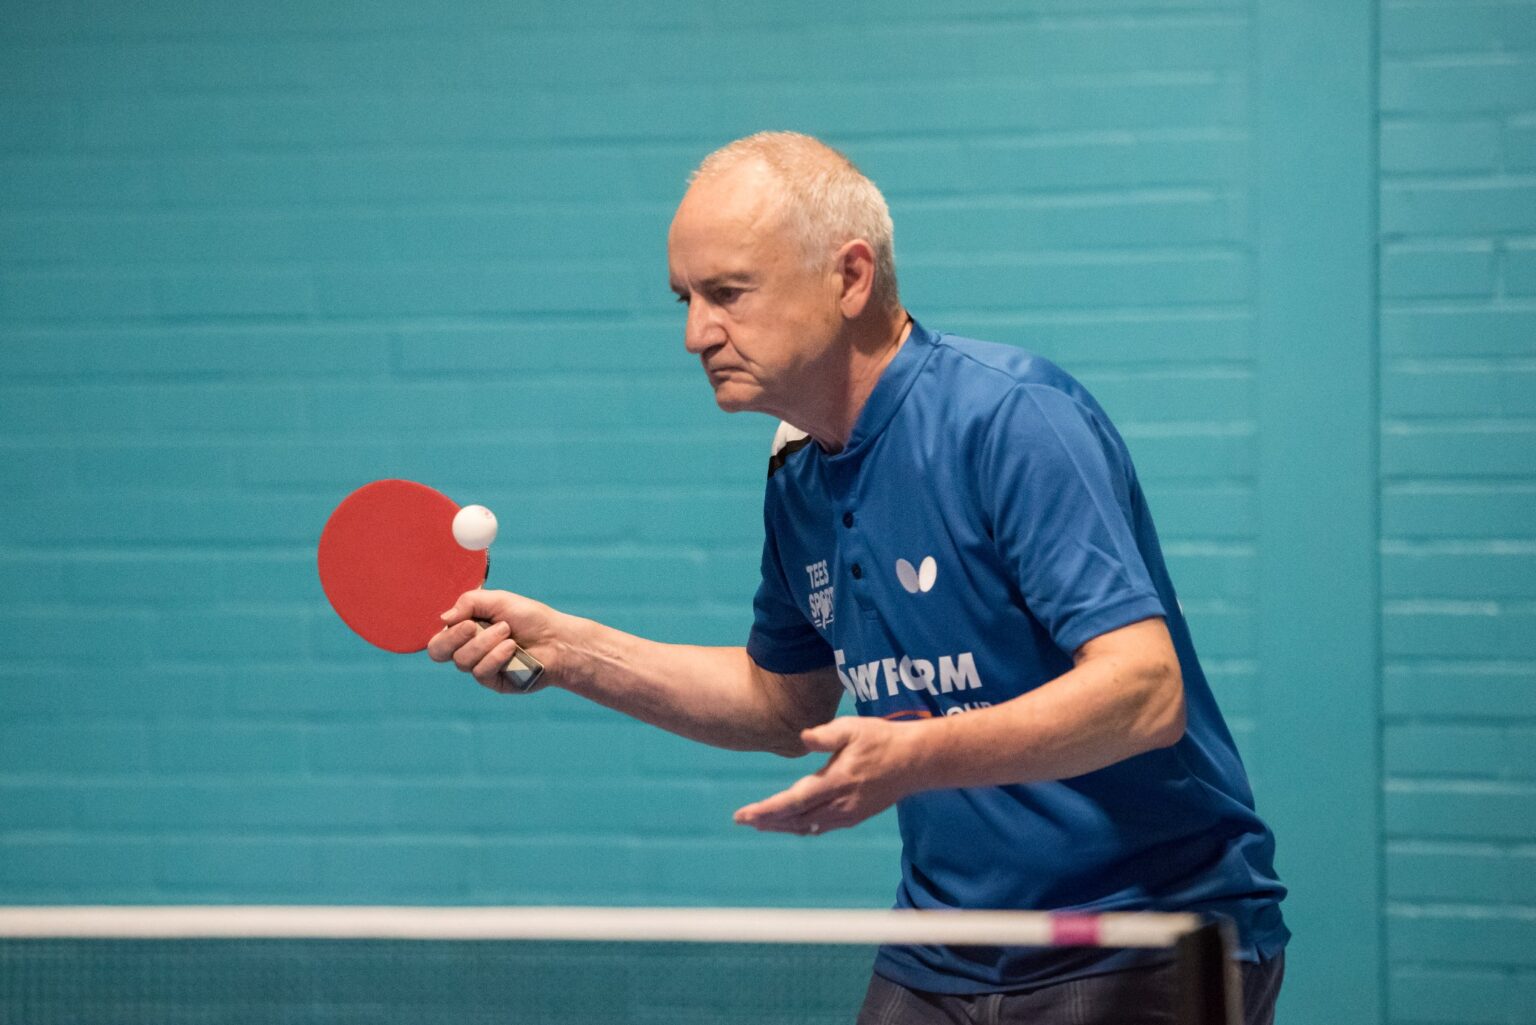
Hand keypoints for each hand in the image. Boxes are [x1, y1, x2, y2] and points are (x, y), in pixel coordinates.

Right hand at [429, 588, 560, 694]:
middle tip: (473, 626)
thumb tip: (442, 618)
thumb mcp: (499, 600)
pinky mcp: (492, 680)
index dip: (447, 631)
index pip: (438, 635)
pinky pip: (480, 672)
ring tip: (508, 633)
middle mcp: (468, 647)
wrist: (556, 639)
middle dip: (454, 638)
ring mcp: (479, 665)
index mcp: (465, 628)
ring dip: (485, 643)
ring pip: (462, 660)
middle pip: (438, 652)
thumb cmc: (530, 617)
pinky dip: (496, 657)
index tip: (467, 620)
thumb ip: (469, 602)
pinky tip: (512, 648)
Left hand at [733, 717, 915, 835]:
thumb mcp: (853, 728)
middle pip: (796, 819)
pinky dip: (801, 826)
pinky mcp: (854, 816)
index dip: (767, 810)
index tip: (744, 814)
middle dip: (767, 820)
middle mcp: (840, 803)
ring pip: (807, 826)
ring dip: (782, 825)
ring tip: (760, 823)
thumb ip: (826, 735)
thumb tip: (803, 737)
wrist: (914, 761)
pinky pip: (821, 827)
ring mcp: (848, 813)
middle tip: (743, 819)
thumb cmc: (882, 739)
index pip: (794, 801)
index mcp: (836, 780)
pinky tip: (791, 824)